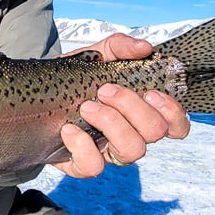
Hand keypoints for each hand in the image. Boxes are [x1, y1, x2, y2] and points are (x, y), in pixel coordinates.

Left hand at [53, 33, 190, 177]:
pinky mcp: (82, 164)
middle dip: (133, 108)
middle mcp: (130, 135)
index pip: (176, 125)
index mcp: (141, 112)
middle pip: (154, 133)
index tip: (151, 93)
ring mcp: (108, 152)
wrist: (37, 95)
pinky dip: (82, 147)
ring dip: (112, 123)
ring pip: (131, 151)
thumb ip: (120, 47)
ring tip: (86, 106)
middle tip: (105, 90)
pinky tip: (68, 129)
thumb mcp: (96, 56)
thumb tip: (144, 47)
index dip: (173, 113)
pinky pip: (93, 167)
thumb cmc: (76, 77)